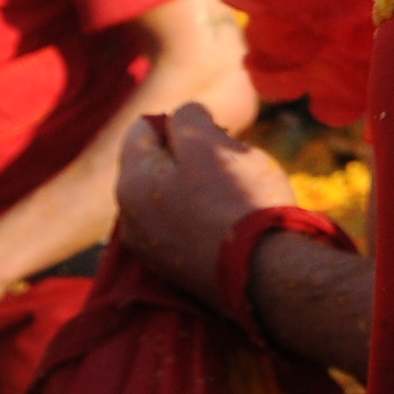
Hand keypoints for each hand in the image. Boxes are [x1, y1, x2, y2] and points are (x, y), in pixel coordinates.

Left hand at [114, 104, 294, 311]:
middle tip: (229, 164)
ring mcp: (150, 250)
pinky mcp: (174, 272)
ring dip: (196, 188)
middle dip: (188, 156)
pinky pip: (182, 228)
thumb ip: (189, 119)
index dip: (181, 122)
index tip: (216, 134)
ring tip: (234, 196)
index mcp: (130, 182)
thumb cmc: (237, 201)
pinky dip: (201, 219)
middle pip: (156, 165)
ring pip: (170, 197)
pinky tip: (230, 224)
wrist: (264, 276)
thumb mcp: (211, 144)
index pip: (142, 128)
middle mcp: (129, 218)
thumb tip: (184, 117)